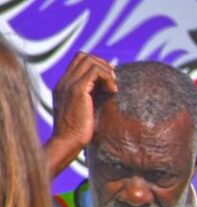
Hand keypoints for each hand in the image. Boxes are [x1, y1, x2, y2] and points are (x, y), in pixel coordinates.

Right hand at [45, 54, 115, 175]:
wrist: (67, 142)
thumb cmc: (79, 132)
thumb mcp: (86, 110)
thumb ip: (93, 97)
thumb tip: (110, 89)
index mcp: (64, 85)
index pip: (78, 61)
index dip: (97, 65)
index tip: (110, 79)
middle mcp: (64, 82)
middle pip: (83, 56)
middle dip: (103, 65)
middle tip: (113, 81)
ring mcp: (69, 84)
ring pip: (89, 61)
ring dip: (107, 71)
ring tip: (113, 88)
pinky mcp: (77, 91)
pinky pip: (94, 72)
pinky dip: (108, 78)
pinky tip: (113, 92)